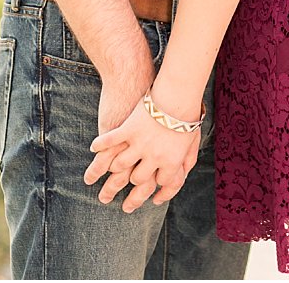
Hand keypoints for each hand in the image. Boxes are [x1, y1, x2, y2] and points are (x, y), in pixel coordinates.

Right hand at [84, 93, 200, 211]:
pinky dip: (99, 146)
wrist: (178, 91)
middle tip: (115, 192)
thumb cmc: (188, 114)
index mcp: (173, 160)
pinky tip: (94, 148)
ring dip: (111, 169)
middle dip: (130, 183)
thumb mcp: (194, 140)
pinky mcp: (127, 130)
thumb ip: (188, 161)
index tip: (150, 197)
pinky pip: (108, 143)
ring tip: (102, 175)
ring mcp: (139, 144)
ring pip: (119, 165)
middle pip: (137, 179)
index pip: (161, 183)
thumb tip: (183, 176)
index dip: (156, 189)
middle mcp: (154, 157)